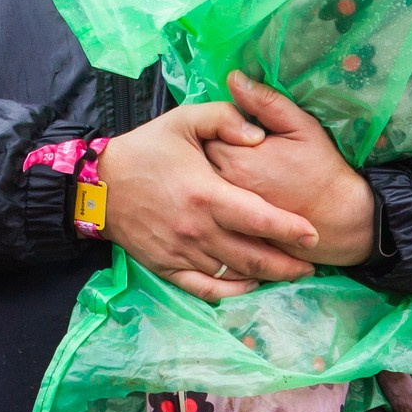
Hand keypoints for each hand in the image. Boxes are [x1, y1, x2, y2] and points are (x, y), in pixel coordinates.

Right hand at [97, 102, 320, 302]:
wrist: (98, 185)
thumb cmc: (145, 150)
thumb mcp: (183, 120)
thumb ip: (225, 119)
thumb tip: (259, 136)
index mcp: (206, 195)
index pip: (258, 218)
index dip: (289, 229)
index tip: (313, 235)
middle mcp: (197, 230)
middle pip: (253, 256)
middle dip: (288, 264)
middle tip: (310, 264)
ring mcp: (182, 253)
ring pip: (233, 274)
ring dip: (265, 277)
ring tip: (289, 274)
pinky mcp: (168, 267)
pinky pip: (206, 289)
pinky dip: (232, 292)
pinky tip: (250, 286)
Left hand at [200, 72, 377, 267]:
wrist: (338, 220)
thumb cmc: (321, 170)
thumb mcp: (301, 127)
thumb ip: (265, 102)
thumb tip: (233, 78)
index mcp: (237, 158)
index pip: (202, 131)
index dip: (213, 125)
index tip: (230, 126)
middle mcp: (224, 187)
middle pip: (195, 159)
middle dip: (204, 148)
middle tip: (227, 144)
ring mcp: (225, 211)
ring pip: (199, 184)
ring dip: (205, 173)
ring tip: (230, 167)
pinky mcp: (231, 228)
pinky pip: (210, 207)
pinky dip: (215, 197)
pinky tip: (230, 193)